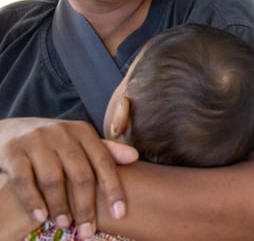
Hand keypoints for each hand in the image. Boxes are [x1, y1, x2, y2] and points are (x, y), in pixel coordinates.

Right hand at [0, 118, 137, 236]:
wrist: (13, 130)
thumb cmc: (55, 142)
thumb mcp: (80, 141)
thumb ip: (105, 150)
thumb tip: (135, 156)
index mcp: (83, 132)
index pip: (104, 162)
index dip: (114, 189)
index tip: (121, 214)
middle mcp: (62, 134)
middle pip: (80, 174)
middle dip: (86, 206)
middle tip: (88, 230)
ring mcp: (36, 141)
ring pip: (53, 179)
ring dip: (60, 205)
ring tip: (64, 224)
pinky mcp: (13, 152)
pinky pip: (24, 180)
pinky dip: (33, 200)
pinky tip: (41, 216)